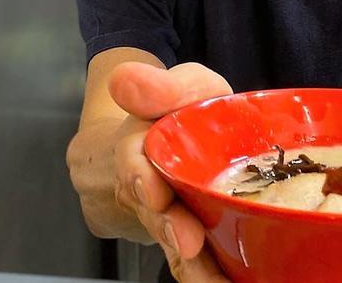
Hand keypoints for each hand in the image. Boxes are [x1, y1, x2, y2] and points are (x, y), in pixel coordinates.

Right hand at [109, 61, 232, 281]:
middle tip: (188, 243)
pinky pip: (199, 263)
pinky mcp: (195, 239)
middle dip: (170, 229)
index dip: (140, 179)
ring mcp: (170, 219)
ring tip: (218, 280)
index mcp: (143, 149)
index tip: (153, 192)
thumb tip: (123, 80)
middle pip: (154, 213)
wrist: (189, 140)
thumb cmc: (191, 112)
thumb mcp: (185, 87)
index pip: (133, 162)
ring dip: (194, 265)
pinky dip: (214, 276)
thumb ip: (161, 86)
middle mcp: (149, 191)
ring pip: (175, 245)